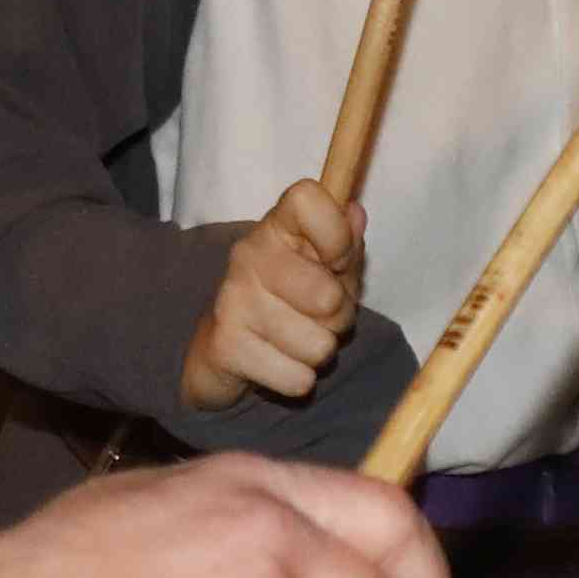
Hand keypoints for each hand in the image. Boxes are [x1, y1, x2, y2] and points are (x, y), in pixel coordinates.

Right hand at [179, 178, 365, 413]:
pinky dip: (298, 379)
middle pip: (328, 297)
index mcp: (277, 226)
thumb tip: (355, 214)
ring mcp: (233, 300)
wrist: (223, 348)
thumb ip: (345, 242)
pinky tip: (279, 362)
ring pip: (319, 346)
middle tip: (320, 316)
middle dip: (339, 318)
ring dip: (318, 351)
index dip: (338, 235)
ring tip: (298, 338)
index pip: (308, 198)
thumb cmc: (289, 298)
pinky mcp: (226, 346)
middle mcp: (248, 256)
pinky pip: (298, 378)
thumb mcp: (325, 266)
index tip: (337, 261)